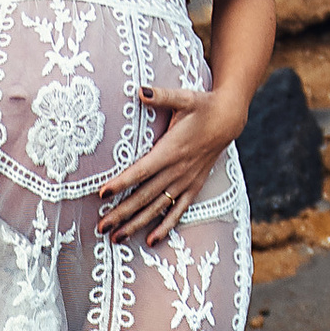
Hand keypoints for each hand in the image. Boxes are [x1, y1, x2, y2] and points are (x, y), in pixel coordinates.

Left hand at [98, 87, 238, 246]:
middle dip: (121, 212)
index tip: (102, 193)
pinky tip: (151, 240)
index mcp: (171, 150)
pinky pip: (178, 211)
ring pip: (157, 208)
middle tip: (100, 226)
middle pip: (144, 196)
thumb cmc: (202, 106)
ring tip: (116, 238)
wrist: (229, 119)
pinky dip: (165, 226)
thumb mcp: (184, 97)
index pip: (141, 170)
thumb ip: (161, 96)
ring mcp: (185, 182)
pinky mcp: (193, 187)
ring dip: (136, 223)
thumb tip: (140, 90)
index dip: (121, 182)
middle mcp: (177, 170)